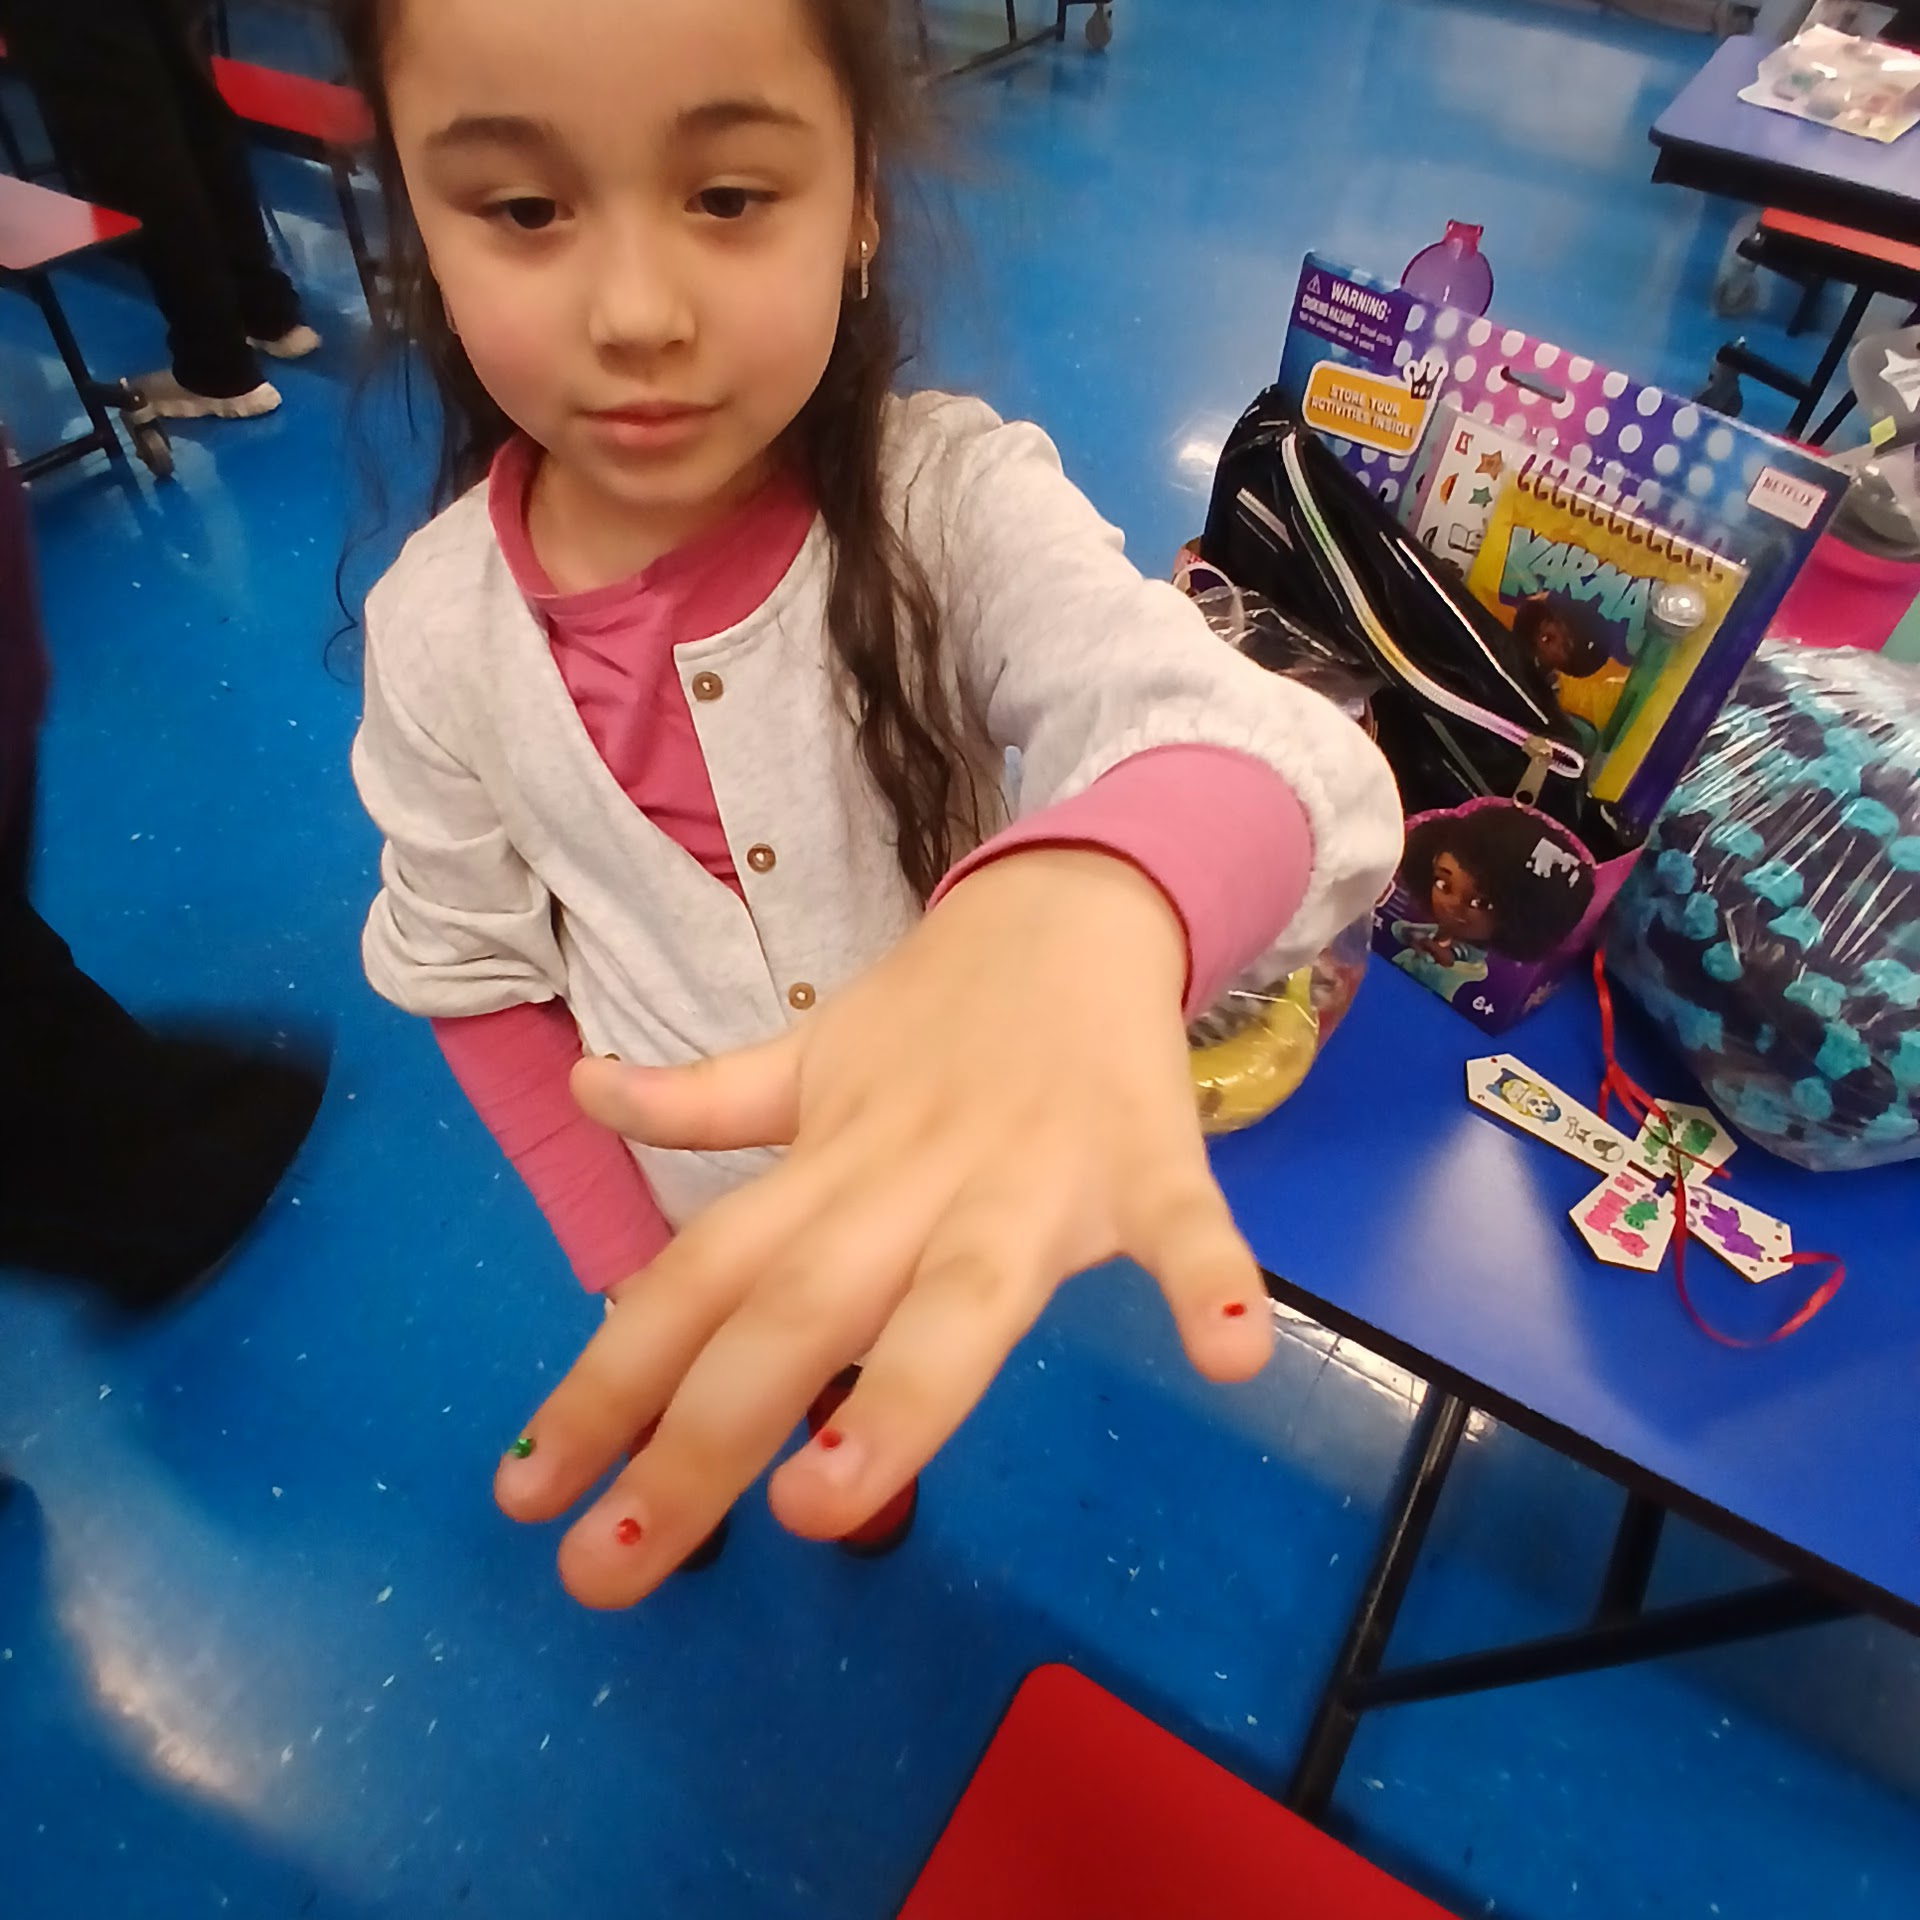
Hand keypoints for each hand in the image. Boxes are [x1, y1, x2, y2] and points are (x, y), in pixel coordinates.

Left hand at [494, 850, 1272, 1606]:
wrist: (1074, 908)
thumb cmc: (937, 1016)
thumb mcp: (813, 1052)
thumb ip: (714, 1100)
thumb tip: (588, 1092)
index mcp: (830, 1162)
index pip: (698, 1275)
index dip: (607, 1378)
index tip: (525, 1491)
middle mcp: (909, 1179)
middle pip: (797, 1309)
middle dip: (700, 1440)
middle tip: (610, 1569)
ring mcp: (1031, 1177)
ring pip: (961, 1294)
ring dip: (900, 1396)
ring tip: (831, 1505)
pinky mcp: (1149, 1161)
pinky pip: (1186, 1229)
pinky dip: (1210, 1284)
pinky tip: (1230, 1356)